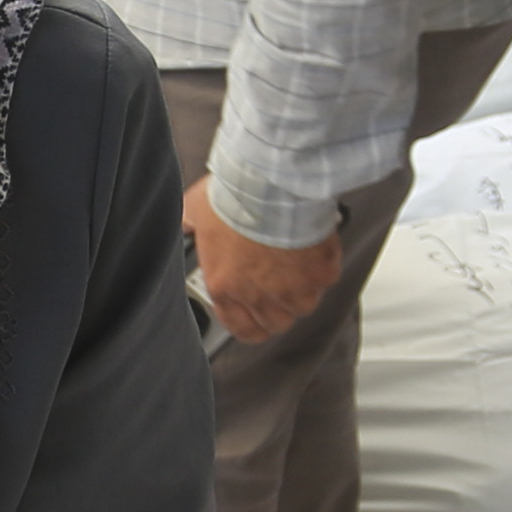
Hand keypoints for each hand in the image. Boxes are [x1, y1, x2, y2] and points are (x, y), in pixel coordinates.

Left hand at [182, 179, 344, 343]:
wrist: (271, 182)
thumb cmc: (235, 195)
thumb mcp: (197, 210)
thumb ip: (191, 225)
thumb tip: (185, 223)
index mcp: (225, 287)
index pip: (242, 329)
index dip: (253, 323)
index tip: (257, 315)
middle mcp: (259, 295)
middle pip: (277, 323)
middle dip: (280, 306)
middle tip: (281, 282)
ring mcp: (293, 288)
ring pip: (304, 305)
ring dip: (303, 287)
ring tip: (298, 260)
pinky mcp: (320, 274)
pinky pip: (326, 279)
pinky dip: (323, 265)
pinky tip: (314, 246)